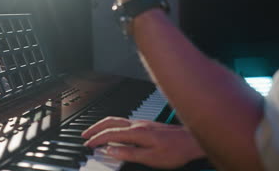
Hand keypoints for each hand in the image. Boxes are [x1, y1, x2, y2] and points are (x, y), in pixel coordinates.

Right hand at [82, 117, 205, 168]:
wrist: (193, 141)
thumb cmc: (176, 151)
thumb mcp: (151, 158)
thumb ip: (128, 153)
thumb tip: (110, 151)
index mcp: (137, 132)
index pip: (110, 134)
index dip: (97, 139)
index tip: (88, 145)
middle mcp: (138, 124)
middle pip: (110, 122)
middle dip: (95, 128)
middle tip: (85, 135)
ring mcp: (142, 123)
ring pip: (117, 120)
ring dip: (103, 125)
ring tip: (95, 132)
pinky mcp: (147, 124)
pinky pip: (124, 121)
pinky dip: (113, 125)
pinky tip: (114, 131)